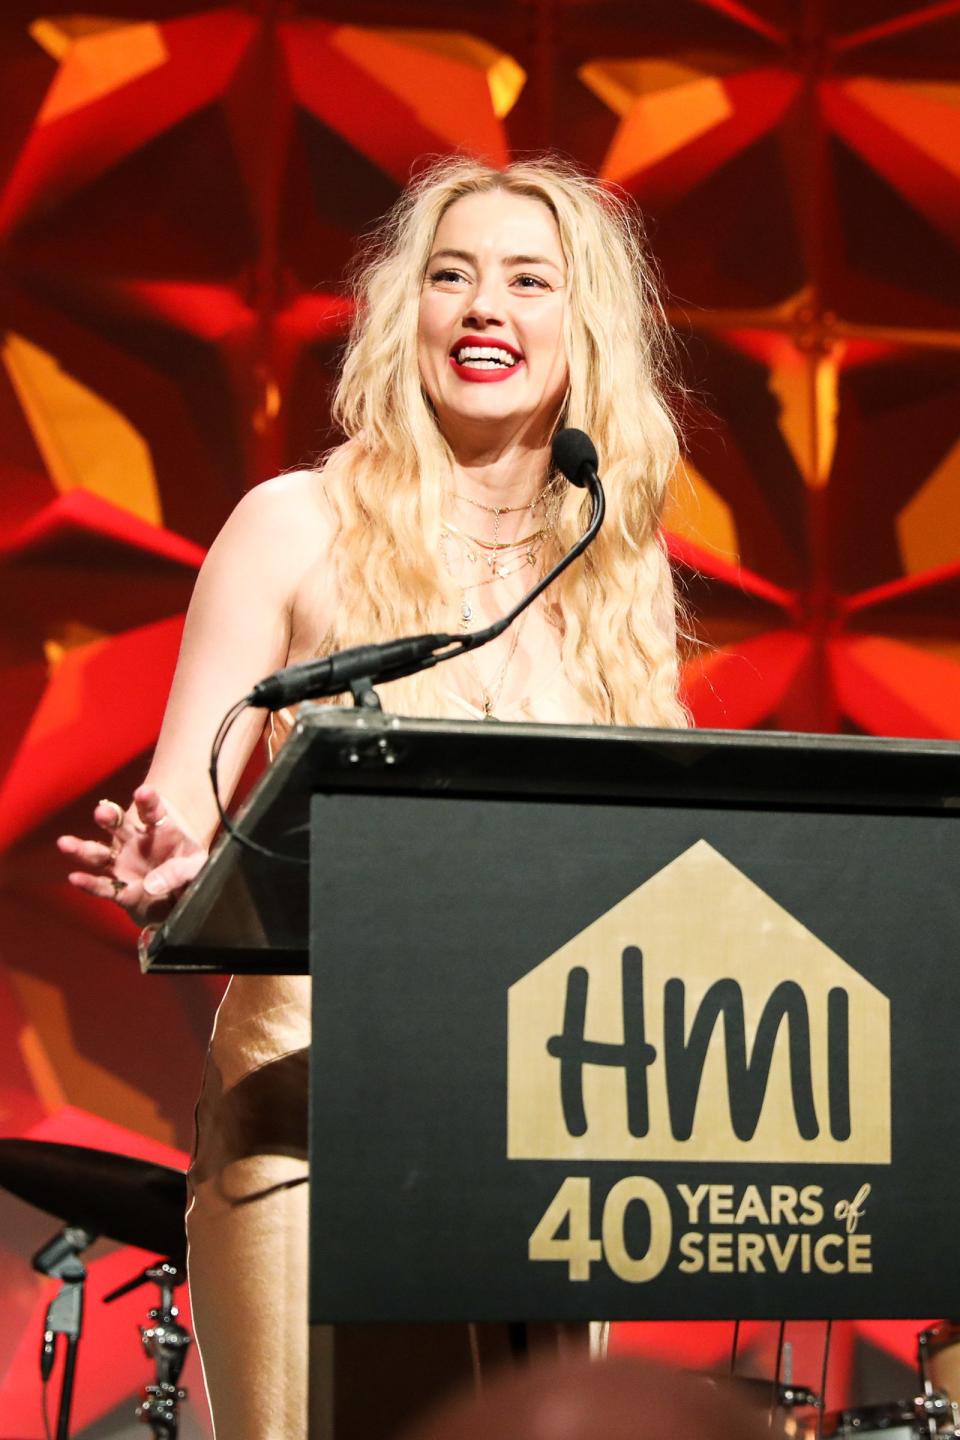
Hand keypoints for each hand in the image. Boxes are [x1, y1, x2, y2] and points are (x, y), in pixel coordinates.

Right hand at [57, 784, 207, 925]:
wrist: (181, 896)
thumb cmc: (189, 872)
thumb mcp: (196, 868)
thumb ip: (180, 872)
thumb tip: (151, 884)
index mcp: (161, 830)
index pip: (153, 811)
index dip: (148, 801)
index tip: (143, 791)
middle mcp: (136, 843)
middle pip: (119, 826)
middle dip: (109, 817)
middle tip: (101, 811)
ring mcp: (124, 864)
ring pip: (101, 854)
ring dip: (84, 848)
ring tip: (65, 842)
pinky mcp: (119, 888)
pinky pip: (102, 885)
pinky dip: (88, 883)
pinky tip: (74, 877)